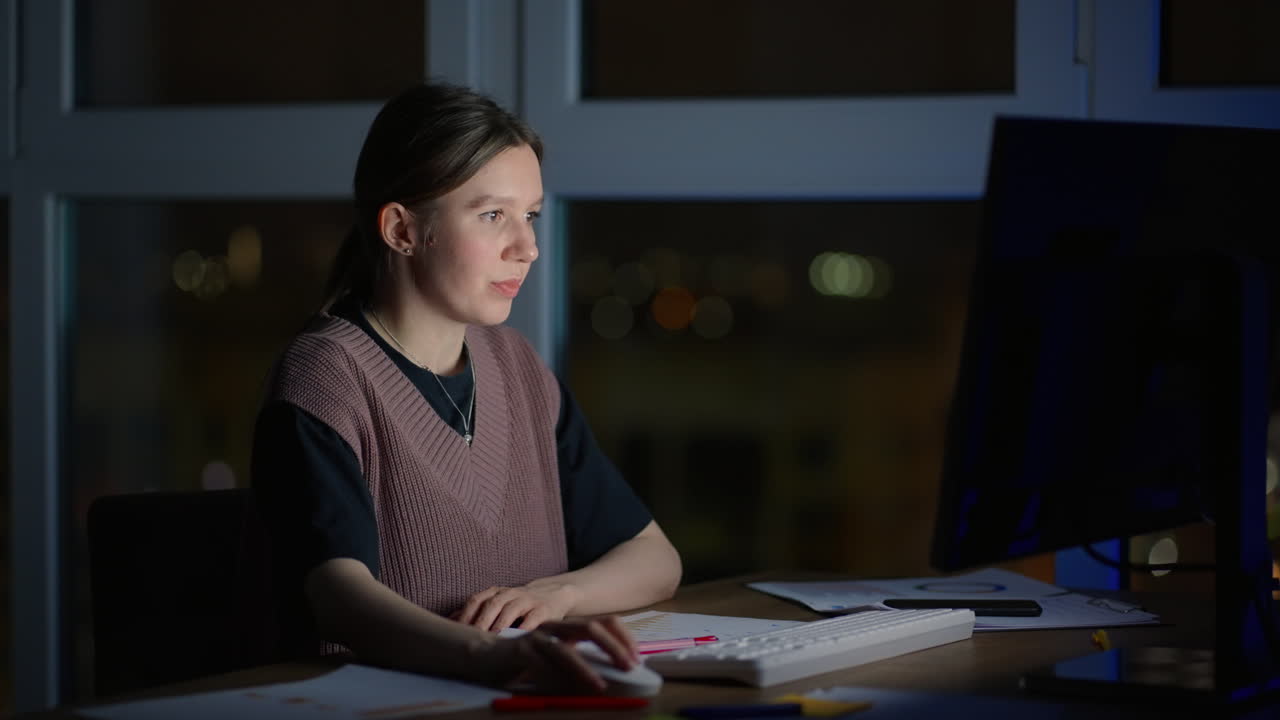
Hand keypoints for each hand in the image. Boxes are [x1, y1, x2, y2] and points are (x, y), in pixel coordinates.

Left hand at [454, 582, 578, 631]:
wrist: (554, 594)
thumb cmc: (519, 605)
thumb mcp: (498, 603)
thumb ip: (477, 611)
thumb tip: (451, 620)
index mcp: (496, 592)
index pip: (476, 600)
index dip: (466, 615)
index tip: (457, 632)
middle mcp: (510, 593)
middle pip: (492, 604)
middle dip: (481, 621)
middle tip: (473, 638)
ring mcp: (527, 600)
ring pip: (511, 609)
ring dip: (500, 624)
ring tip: (492, 639)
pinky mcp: (543, 609)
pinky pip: (533, 619)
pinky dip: (524, 628)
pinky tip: (517, 639)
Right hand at [476, 617, 637, 693]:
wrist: (482, 654)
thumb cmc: (525, 660)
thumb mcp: (556, 661)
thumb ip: (577, 664)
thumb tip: (608, 680)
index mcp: (568, 628)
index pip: (604, 622)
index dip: (623, 636)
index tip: (638, 657)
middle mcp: (555, 627)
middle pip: (589, 628)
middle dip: (612, 647)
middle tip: (630, 666)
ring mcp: (537, 637)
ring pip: (564, 649)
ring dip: (584, 669)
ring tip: (600, 686)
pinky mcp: (519, 650)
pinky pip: (539, 665)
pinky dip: (553, 680)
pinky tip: (564, 691)